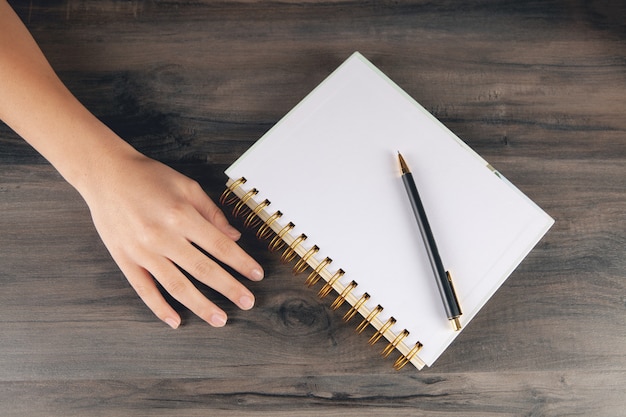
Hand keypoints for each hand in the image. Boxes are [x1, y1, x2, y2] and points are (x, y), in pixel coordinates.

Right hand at [83, 152, 263, 328]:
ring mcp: (142, 252)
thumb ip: (212, 213)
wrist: (106, 175)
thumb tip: (235, 237)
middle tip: (248, 302)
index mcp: (182, 215)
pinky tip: (176, 321)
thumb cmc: (149, 177)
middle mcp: (163, 236)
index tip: (256, 275)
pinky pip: (145, 290)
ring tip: (220, 320)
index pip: (220, 246)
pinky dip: (160, 308)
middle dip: (229, 288)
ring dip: (201, 306)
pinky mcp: (125, 260)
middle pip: (203, 269)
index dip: (241, 262)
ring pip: (177, 286)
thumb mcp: (187, 186)